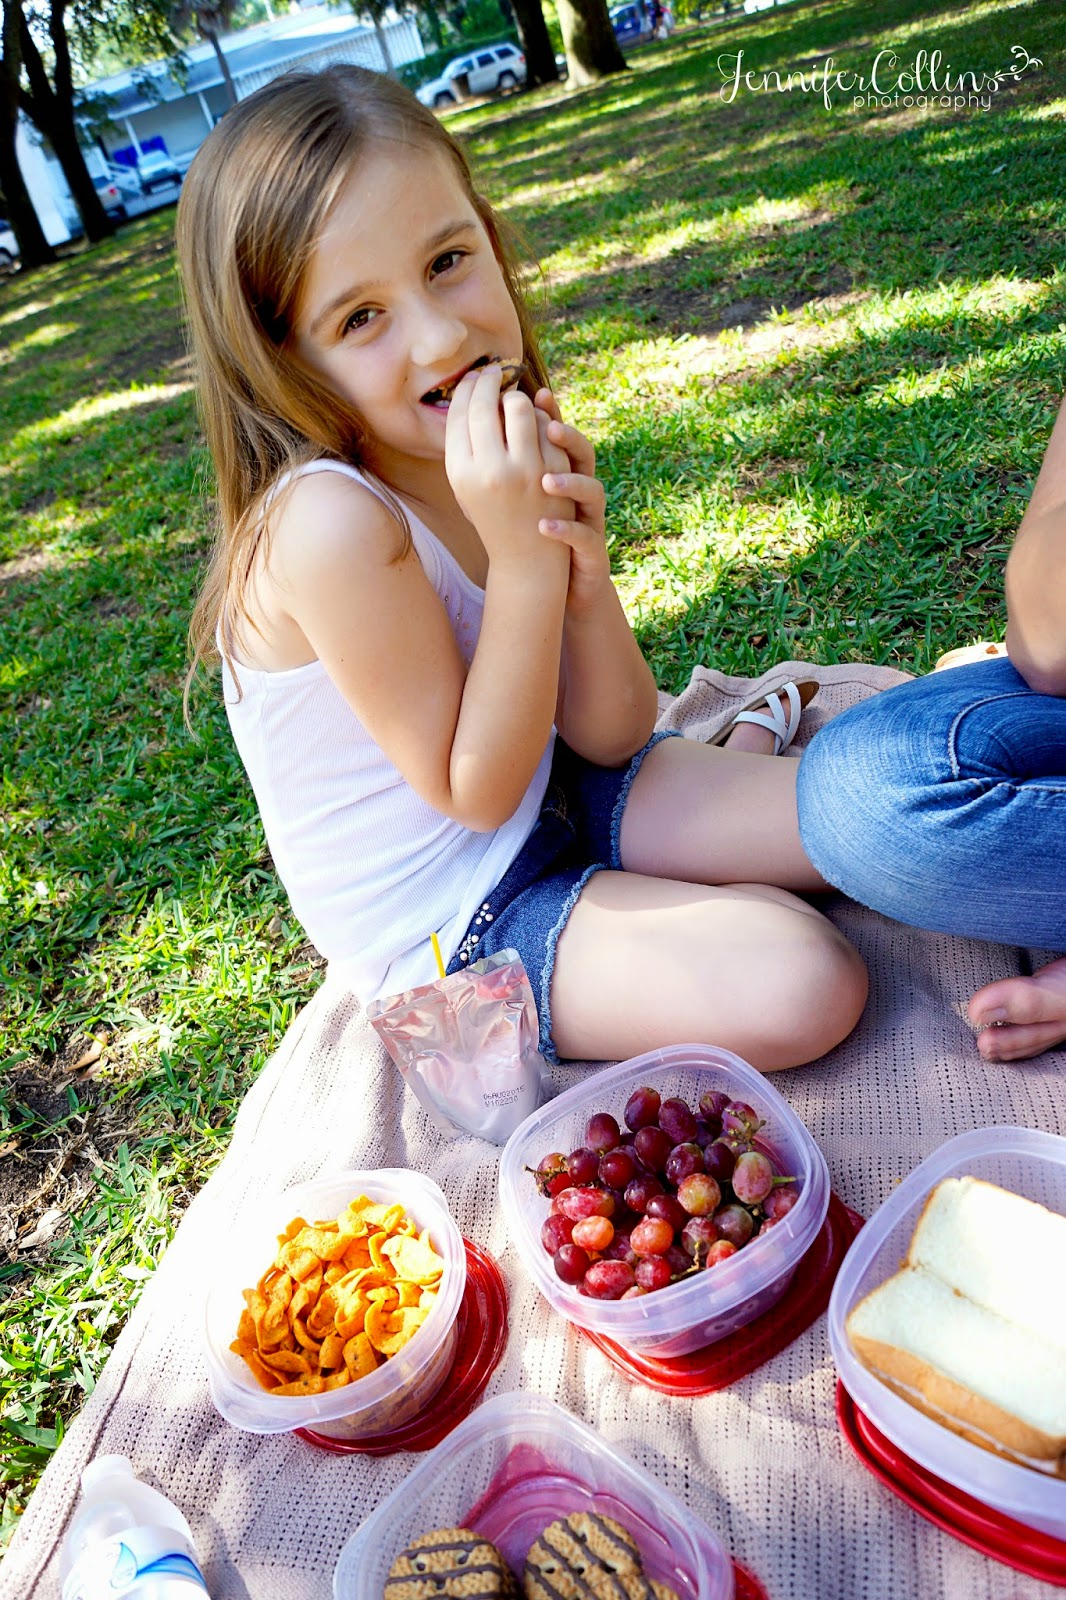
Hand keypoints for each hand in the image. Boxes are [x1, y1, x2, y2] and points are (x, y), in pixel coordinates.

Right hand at [445, 366, 572, 575]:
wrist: (526, 557)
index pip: (460, 414)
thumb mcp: (467, 487)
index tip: (473, 376)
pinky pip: (546, 426)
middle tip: (494, 371)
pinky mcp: (553, 471)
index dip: (466, 388)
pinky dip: (541, 418)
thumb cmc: (493, 516)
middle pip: (486, 404)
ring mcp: (525, 471)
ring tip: (514, 398)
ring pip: (519, 407)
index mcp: (462, 473)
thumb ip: (466, 446)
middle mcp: (490, 470)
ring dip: (517, 397)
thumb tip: (472, 393)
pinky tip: (536, 419)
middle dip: (490, 380)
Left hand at [533, 389, 611, 615]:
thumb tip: (485, 421)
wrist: (556, 581)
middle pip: (584, 454)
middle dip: (568, 437)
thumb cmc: (539, 529)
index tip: (536, 393)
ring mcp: (589, 518)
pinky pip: (584, 536)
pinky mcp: (591, 549)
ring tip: (546, 481)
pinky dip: (565, 531)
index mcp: (564, 472)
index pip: (561, 436)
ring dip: (570, 483)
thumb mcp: (526, 492)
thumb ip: (515, 462)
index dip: (552, 414)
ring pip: (592, 491)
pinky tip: (544, 528)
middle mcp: (581, 489)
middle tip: (548, 427)